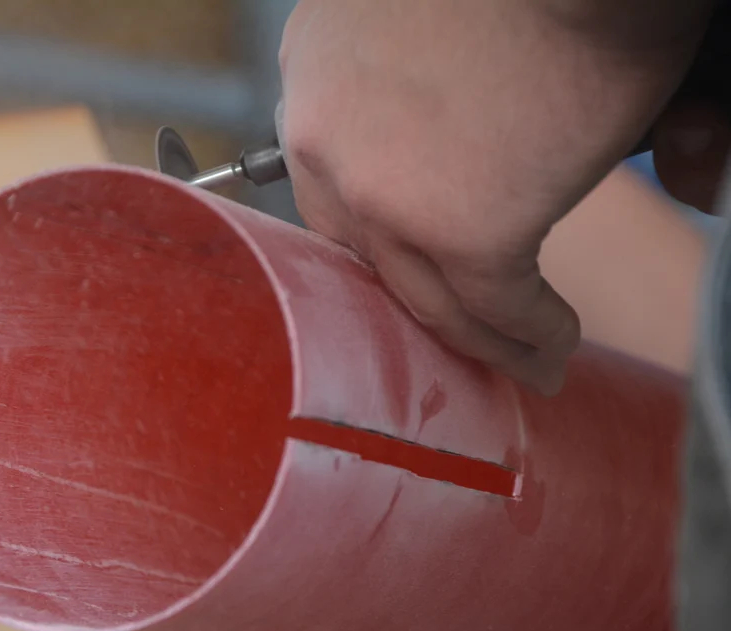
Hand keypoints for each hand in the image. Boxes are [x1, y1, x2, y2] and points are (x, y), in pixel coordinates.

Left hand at [279, 0, 712, 393]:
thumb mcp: (409, 28)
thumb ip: (401, 101)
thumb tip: (451, 158)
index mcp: (311, 77)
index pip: (328, 189)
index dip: (375, 243)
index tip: (406, 274)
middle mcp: (326, 140)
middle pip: (366, 253)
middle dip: (415, 304)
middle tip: (455, 337)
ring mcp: (385, 193)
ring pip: (426, 296)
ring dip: (480, 339)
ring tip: (523, 362)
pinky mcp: (462, 229)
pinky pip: (496, 308)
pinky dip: (532, 335)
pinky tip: (555, 344)